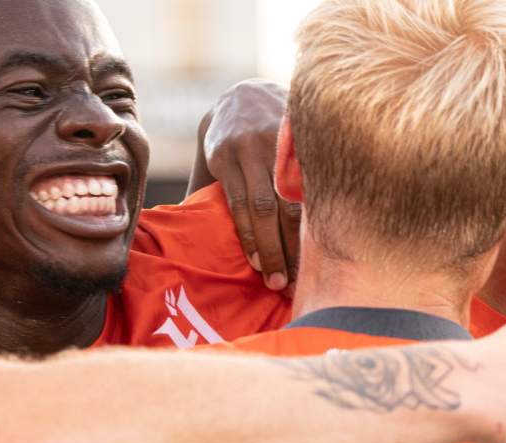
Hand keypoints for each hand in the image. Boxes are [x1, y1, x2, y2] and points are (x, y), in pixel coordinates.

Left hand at [191, 78, 298, 292]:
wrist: (246, 95)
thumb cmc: (224, 145)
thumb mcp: (210, 163)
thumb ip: (202, 197)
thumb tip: (181, 247)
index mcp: (226, 154)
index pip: (242, 203)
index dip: (252, 238)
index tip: (259, 270)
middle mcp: (255, 147)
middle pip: (269, 205)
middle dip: (276, 248)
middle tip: (282, 284)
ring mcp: (284, 143)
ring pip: (294, 198)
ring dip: (299, 239)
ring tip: (302, 271)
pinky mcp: (304, 143)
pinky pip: (312, 183)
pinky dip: (316, 214)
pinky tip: (323, 240)